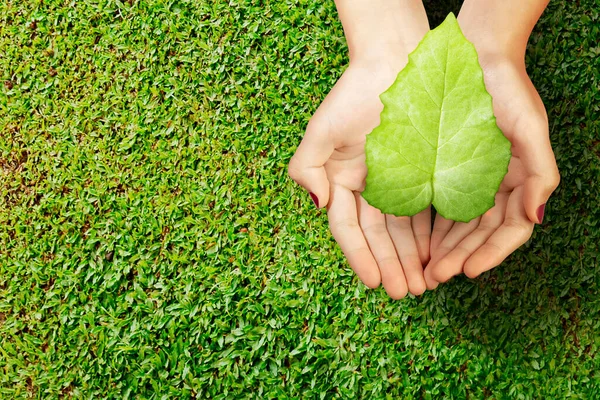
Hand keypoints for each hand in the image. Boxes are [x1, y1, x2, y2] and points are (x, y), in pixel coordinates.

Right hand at [288, 9, 430, 298]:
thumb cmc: (353, 94)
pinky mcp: (423, 173)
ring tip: (424, 285)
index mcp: (342, 182)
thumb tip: (319, 204)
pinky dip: (432, 233)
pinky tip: (439, 255)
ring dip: (413, 258)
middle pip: (379, 236)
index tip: (375, 283)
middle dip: (392, 266)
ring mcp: (397, 182)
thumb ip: (306, 169)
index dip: (360, 257)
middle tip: (407, 293)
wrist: (394, 61)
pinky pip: (428, 209)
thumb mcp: (320, 131)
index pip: (349, 229)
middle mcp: (368, 187)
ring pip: (405, 229)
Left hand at [424, 26, 559, 287]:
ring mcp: (471, 180)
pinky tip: (418, 241)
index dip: (491, 254)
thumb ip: (540, 173)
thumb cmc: (508, 91)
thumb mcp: (530, 128)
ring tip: (425, 269)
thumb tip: (537, 218)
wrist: (476, 60)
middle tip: (437, 277)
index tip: (469, 272)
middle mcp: (496, 186)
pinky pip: (439, 206)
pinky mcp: (446, 171)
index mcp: (519, 182)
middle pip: (480, 234)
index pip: (509, 230)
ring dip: (444, 249)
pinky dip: (431, 226)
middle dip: (460, 257)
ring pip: (458, 226)